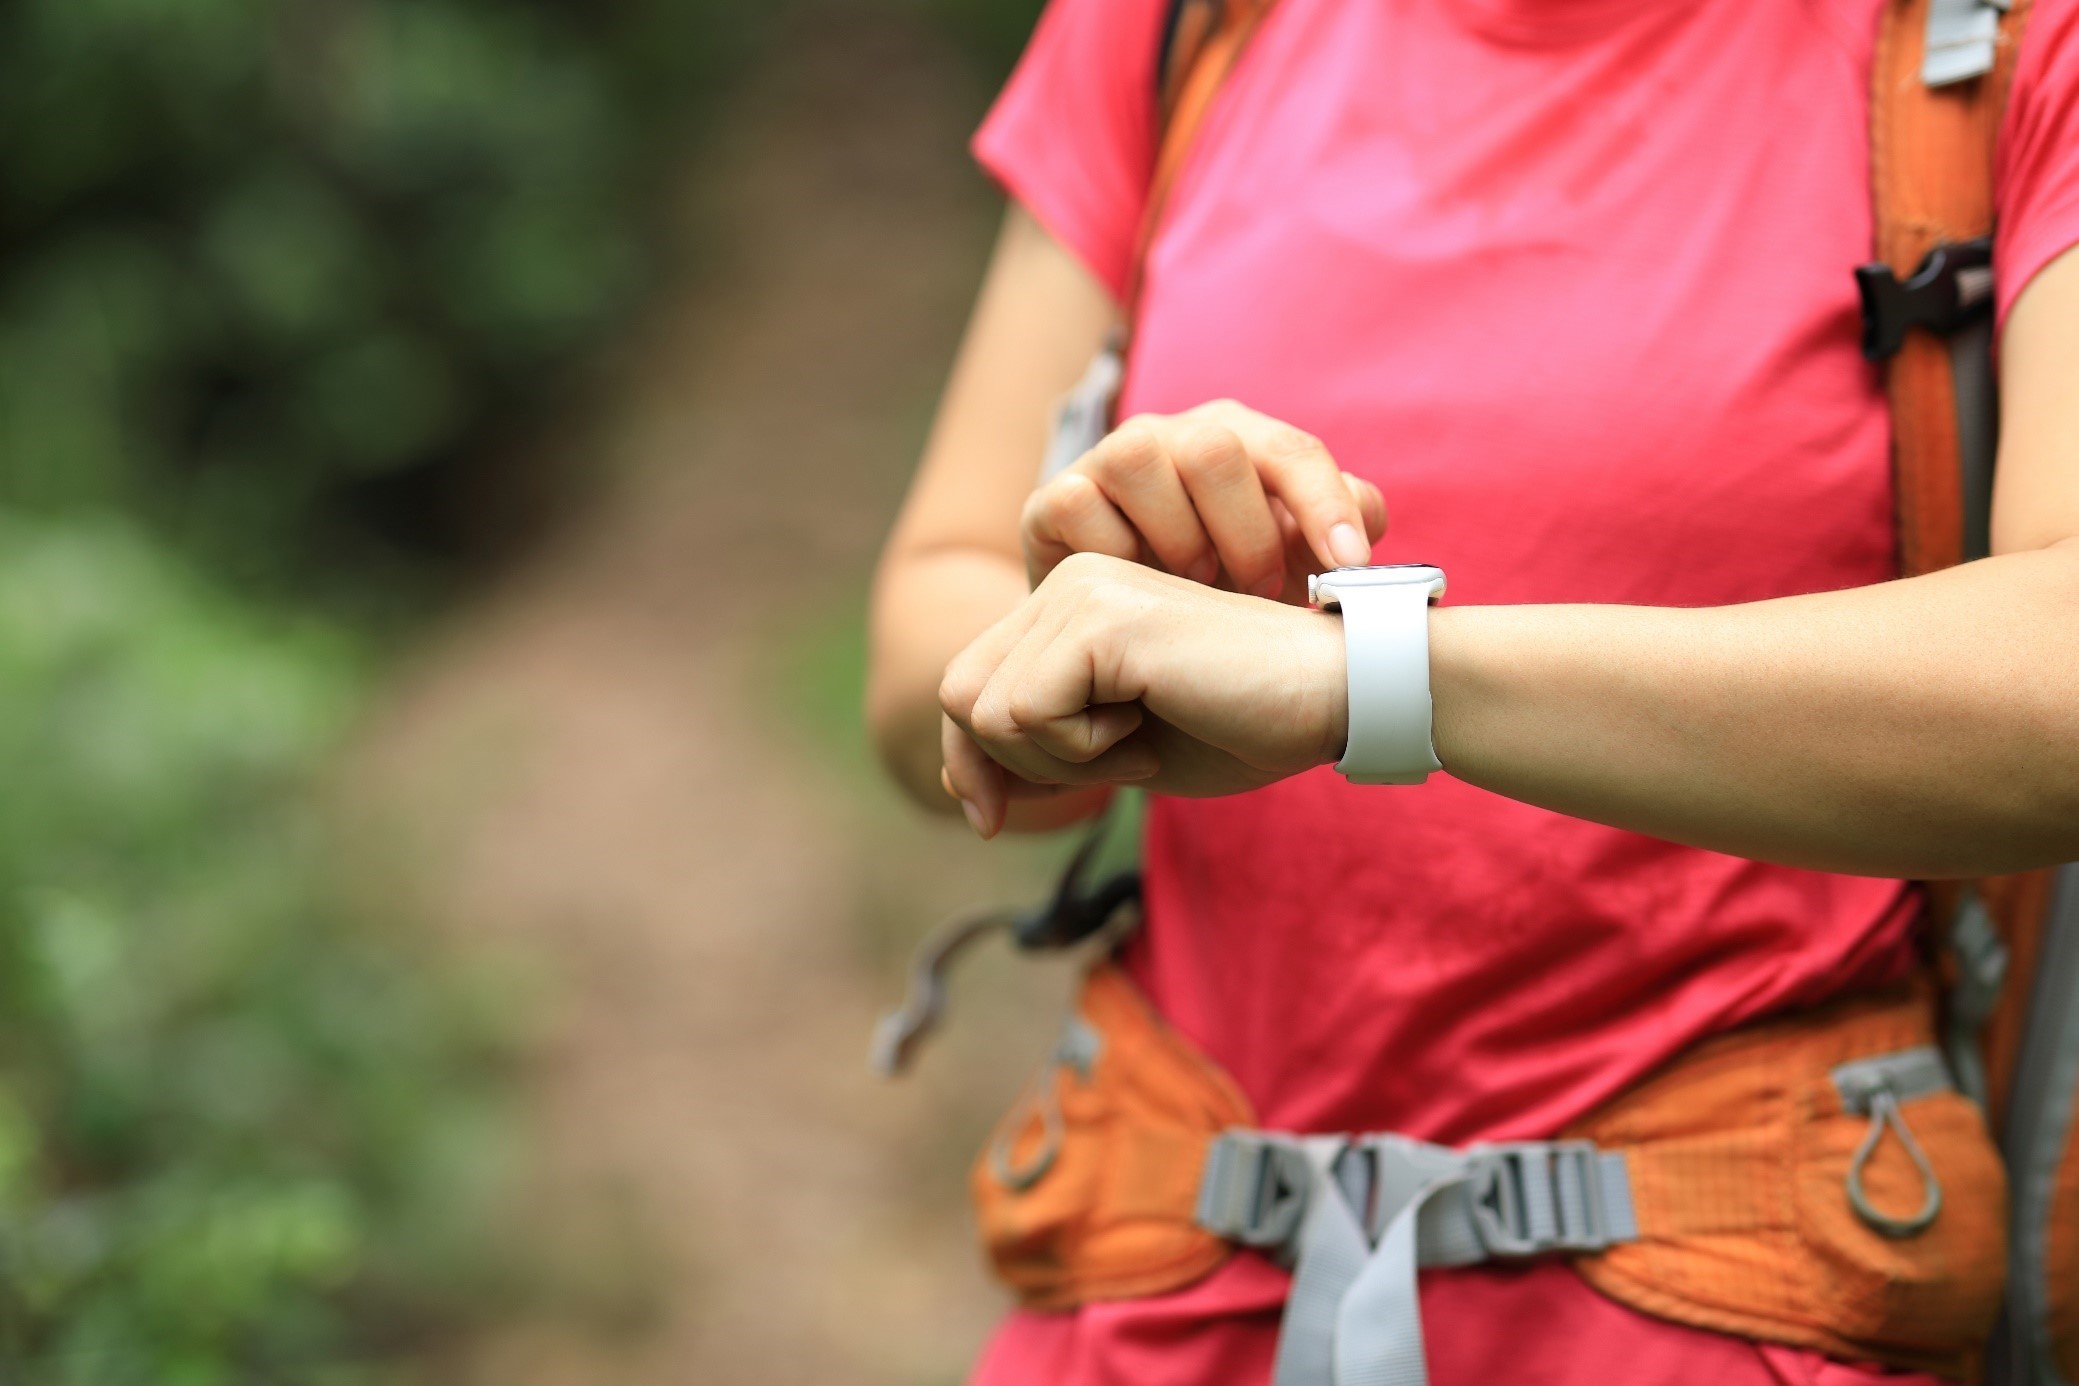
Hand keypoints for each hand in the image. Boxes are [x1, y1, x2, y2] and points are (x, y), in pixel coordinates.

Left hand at [938, 553, 1348, 835]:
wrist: (1332, 696)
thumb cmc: (1242, 725)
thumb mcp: (1119, 755)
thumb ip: (1039, 759)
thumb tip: (955, 790)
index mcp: (1068, 604)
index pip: (967, 689)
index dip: (972, 762)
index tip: (995, 815)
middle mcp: (1066, 581)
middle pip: (961, 699)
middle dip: (1018, 764)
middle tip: (1118, 756)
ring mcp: (1079, 591)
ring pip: (987, 711)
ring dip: (1062, 756)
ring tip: (1142, 732)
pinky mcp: (1098, 618)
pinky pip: (1027, 713)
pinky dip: (1085, 747)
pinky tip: (1150, 720)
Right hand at [1020, 400, 1386, 600]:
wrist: (1121, 640)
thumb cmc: (1216, 596)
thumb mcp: (1282, 571)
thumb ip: (1332, 539)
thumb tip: (1370, 517)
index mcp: (1238, 442)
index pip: (1291, 452)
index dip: (1326, 506)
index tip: (1350, 566)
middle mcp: (1172, 437)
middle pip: (1212, 446)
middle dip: (1244, 529)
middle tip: (1259, 590)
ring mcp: (1107, 462)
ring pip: (1138, 455)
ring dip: (1175, 534)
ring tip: (1196, 588)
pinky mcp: (1052, 500)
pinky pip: (1078, 501)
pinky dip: (1113, 551)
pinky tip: (1135, 593)